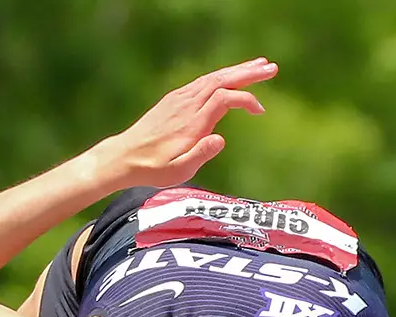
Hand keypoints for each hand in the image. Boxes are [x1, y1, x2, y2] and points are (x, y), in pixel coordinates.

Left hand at [94, 58, 275, 187]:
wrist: (124, 156)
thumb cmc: (153, 168)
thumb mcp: (178, 171)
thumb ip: (201, 154)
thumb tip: (221, 139)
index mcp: (192, 122)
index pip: (224, 98)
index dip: (245, 99)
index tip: (260, 110)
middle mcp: (186, 105)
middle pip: (221, 80)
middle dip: (248, 73)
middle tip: (271, 67)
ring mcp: (179, 99)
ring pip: (213, 78)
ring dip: (237, 70)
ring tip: (259, 65)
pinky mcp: (174, 99)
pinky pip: (202, 81)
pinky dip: (221, 76)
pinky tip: (230, 76)